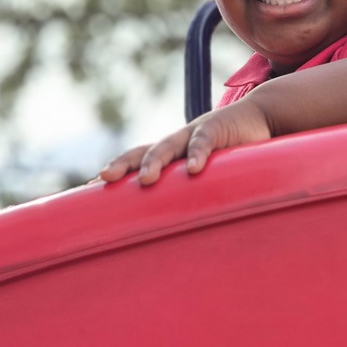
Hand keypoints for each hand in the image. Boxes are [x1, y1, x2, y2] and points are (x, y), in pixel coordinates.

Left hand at [99, 99, 272, 185]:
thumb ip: (191, 192)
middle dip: (122, 164)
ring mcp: (195, 133)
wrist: (260, 117)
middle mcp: (177, 141)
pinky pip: (204, 142)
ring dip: (155, 161)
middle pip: (142, 151)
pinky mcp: (218, 129)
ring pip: (168, 146)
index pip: (135, 159)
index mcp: (171, 152)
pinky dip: (198, 154)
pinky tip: (193, 170)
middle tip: (104, 179)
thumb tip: (178, 230)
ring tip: (146, 179)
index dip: (115, 171)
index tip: (86, 189)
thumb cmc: (230, 150)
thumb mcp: (208, 172)